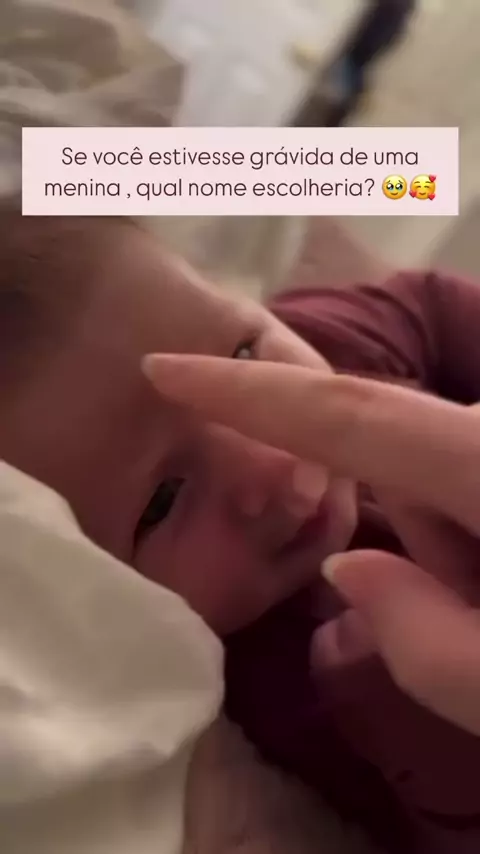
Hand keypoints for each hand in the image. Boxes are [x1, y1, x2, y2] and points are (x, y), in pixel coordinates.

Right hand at [143, 354, 479, 735]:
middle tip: (466, 614)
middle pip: (403, 460)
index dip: (242, 392)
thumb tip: (347, 570)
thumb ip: (415, 639)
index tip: (161, 366)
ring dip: (450, 538)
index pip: (339, 415)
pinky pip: (472, 461)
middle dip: (412, 536)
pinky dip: (474, 520)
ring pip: (443, 467)